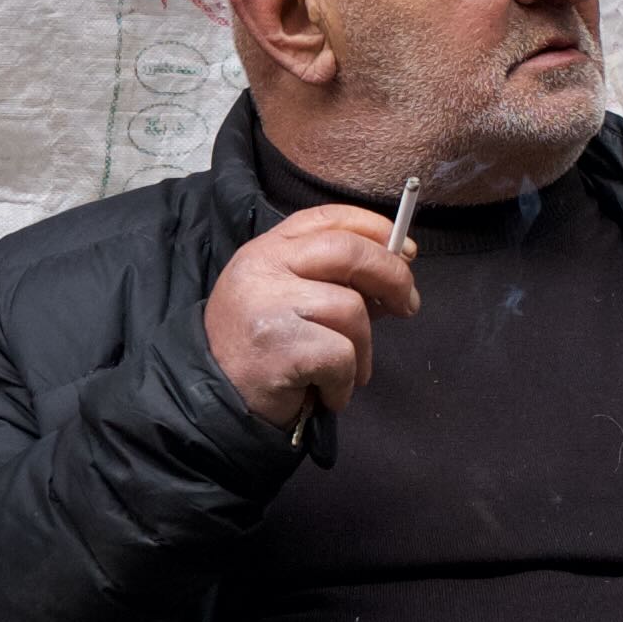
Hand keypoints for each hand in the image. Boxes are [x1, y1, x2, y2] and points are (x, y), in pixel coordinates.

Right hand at [198, 203, 421, 431]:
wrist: (214, 403)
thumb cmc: (261, 353)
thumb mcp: (288, 300)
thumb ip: (334, 280)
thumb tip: (396, 272)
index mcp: (266, 250)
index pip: (328, 218)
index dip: (374, 229)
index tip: (405, 252)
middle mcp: (263, 267)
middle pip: (348, 251)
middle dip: (392, 277)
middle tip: (408, 305)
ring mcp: (269, 303)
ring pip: (351, 310)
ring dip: (362, 350)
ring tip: (346, 373)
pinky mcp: (280, 344)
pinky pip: (342, 355)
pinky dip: (344, 381)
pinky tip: (326, 391)